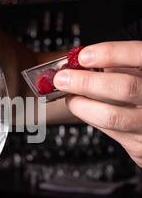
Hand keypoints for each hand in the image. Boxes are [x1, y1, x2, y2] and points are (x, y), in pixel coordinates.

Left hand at [54, 41, 141, 166]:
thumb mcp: (137, 74)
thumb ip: (119, 65)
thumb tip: (82, 61)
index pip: (138, 55)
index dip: (110, 53)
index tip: (83, 56)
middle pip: (125, 87)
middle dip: (87, 81)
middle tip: (63, 79)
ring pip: (112, 116)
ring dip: (82, 105)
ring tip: (69, 97)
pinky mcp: (138, 144)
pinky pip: (109, 132)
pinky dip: (90, 117)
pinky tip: (82, 108)